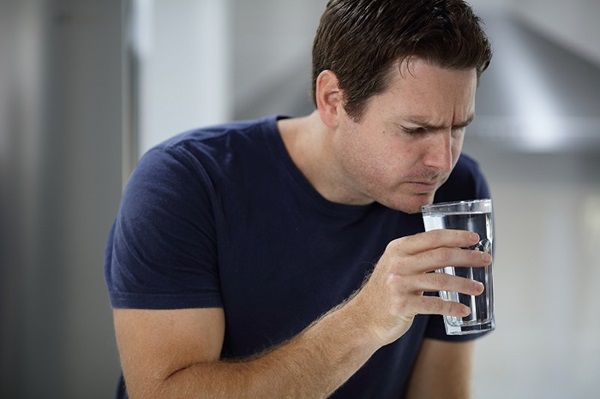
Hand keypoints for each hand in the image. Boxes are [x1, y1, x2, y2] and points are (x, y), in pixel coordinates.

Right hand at [349, 229, 490, 345]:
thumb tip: (453, 251)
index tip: (475, 240)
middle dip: (468, 257)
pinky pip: (434, 305)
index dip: (457, 237)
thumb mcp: (396, 265)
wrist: (362, 318)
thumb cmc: (386, 291)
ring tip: (479, 288)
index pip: (433, 237)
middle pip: (441, 255)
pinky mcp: (401, 304)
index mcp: (398, 248)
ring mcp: (398, 283)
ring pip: (441, 280)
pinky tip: (464, 310)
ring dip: (465, 284)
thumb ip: (417, 256)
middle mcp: (398, 263)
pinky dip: (452, 307)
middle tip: (486, 260)